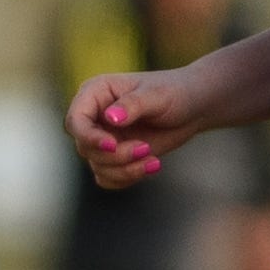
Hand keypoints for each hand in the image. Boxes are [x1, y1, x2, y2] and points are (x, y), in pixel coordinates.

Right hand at [68, 70, 204, 189]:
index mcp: (95, 94)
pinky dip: (127, 177)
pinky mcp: (115, 156)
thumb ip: (132, 105)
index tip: (112, 145)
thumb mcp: (156, 95)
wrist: (193, 108)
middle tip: (145, 148)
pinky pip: (107, 177)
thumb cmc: (175, 92)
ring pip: (97, 166)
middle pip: (85, 147)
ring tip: (152, 159)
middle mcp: (94, 117)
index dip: (88, 136)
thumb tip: (109, 118)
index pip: (76, 120)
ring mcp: (103, 138)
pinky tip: (151, 166)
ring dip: (125, 169)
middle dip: (115, 156)